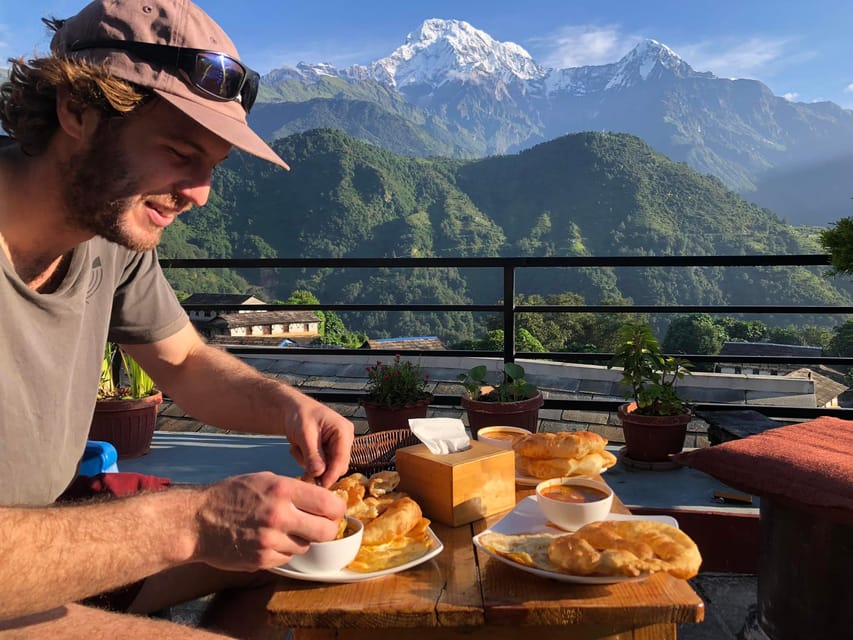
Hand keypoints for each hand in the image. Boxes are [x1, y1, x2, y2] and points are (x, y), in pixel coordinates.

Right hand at [193, 472, 345, 570]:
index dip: (337, 508)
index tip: (334, 509)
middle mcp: (279, 516)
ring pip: (307, 545)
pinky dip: (284, 550)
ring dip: (302, 539)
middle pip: (327, 531)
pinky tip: (269, 539)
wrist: (196, 521)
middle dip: (328, 528)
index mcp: (283, 490)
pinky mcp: (262, 560)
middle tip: (321, 524)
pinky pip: (288, 557)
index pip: (330, 505)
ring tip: (283, 528)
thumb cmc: (231, 495)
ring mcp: (270, 541)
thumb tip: (324, 500)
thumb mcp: (265, 479)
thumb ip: (295, 489)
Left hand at [284, 393, 354, 486]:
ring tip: (297, 449)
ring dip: (310, 463)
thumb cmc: (299, 414)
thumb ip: (312, 455)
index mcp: (343, 431)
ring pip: (328, 467)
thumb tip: (319, 474)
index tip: (319, 486)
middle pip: (337, 466)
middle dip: (319, 470)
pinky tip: (299, 448)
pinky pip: (321, 464)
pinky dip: (308, 461)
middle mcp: (344, 439)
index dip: (331, 474)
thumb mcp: (305, 434)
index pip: (342, 459)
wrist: (290, 408)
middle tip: (302, 472)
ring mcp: (337, 445)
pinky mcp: (329, 450)